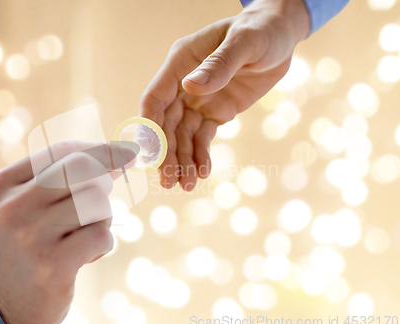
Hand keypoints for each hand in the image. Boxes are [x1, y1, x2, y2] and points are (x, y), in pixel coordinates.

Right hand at [0, 141, 135, 323]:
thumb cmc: (21, 248)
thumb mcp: (22, 207)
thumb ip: (58, 179)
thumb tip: (118, 156)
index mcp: (0, 186)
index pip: (60, 151)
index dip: (100, 150)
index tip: (125, 153)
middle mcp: (11, 207)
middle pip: (83, 168)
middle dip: (103, 181)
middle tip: (98, 202)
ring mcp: (31, 237)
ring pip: (97, 202)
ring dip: (102, 218)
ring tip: (83, 236)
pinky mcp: (53, 265)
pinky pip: (101, 234)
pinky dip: (103, 244)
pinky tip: (85, 256)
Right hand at [140, 0, 309, 190]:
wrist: (280, 37)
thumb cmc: (260, 30)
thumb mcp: (244, 42)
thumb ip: (219, 64)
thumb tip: (191, 87)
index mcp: (180, 63)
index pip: (155, 98)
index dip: (150, 126)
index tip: (151, 154)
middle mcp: (183, 84)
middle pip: (166, 124)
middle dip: (166, 153)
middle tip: (168, 181)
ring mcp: (198, 100)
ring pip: (183, 136)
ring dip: (182, 161)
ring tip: (185, 185)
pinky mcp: (216, 112)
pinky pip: (203, 138)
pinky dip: (201, 156)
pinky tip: (202, 172)